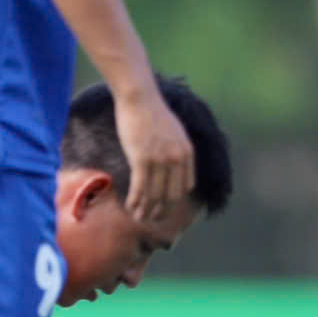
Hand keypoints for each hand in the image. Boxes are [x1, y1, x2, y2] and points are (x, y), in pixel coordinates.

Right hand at [113, 79, 194, 222]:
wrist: (139, 97)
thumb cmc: (153, 113)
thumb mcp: (174, 132)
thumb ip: (176, 150)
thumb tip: (171, 166)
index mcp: (187, 152)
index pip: (186, 186)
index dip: (175, 199)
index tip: (165, 206)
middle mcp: (177, 158)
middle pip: (172, 195)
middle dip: (162, 211)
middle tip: (151, 219)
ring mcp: (160, 159)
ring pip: (154, 195)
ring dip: (146, 210)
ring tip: (138, 218)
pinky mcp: (142, 159)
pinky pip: (140, 188)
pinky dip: (135, 201)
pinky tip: (129, 207)